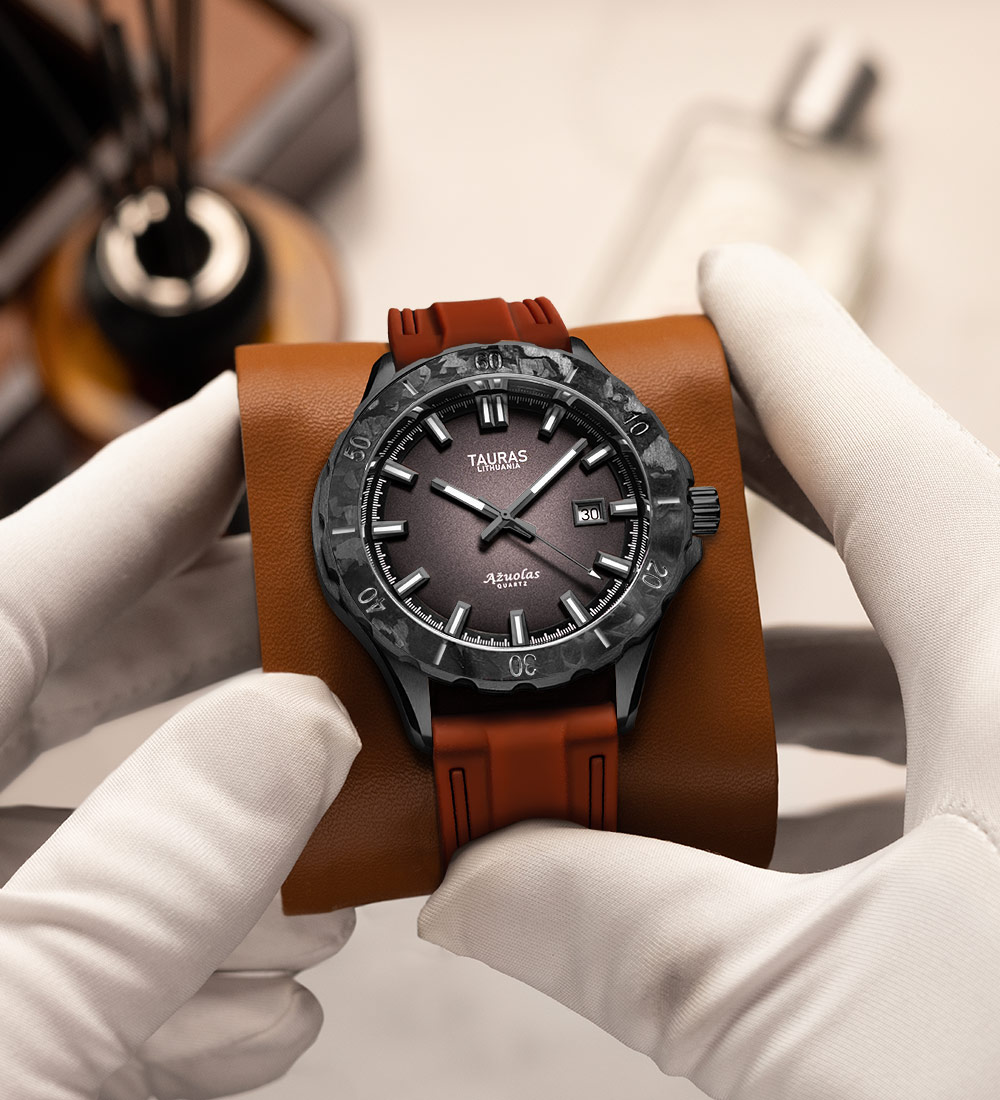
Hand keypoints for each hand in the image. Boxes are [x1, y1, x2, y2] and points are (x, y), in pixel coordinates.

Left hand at [0, 373, 360, 1099]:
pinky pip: (55, 958)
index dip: (170, 473)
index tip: (264, 414)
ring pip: (84, 826)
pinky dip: (162, 978)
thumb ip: (145, 881)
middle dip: (222, 636)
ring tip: (330, 870)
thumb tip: (295, 730)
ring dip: (219, 842)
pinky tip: (255, 1018)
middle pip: (73, 666)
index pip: (44, 561)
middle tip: (331, 598)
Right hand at [419, 244, 999, 1097]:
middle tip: (669, 463)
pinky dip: (873, 772)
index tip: (726, 276)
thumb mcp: (816, 1034)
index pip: (900, 459)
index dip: (796, 352)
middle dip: (781, 491)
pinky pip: (971, 762)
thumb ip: (625, 935)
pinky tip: (790, 825)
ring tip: (688, 664)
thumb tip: (468, 883)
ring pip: (942, 662)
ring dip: (809, 661)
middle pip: (918, 535)